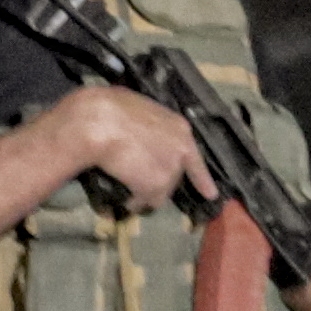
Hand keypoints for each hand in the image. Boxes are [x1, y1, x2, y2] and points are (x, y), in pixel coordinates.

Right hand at [54, 79, 209, 208]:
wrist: (99, 121)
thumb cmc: (109, 107)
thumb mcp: (138, 109)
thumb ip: (148, 125)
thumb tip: (137, 132)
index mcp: (179, 128)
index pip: (195, 159)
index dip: (201, 178)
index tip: (210, 194)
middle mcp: (181, 150)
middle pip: (173, 176)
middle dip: (157, 179)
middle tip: (137, 177)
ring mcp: (171, 169)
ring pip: (160, 191)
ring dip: (145, 192)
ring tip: (127, 188)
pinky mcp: (156, 186)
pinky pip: (145, 201)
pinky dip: (135, 202)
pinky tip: (125, 198)